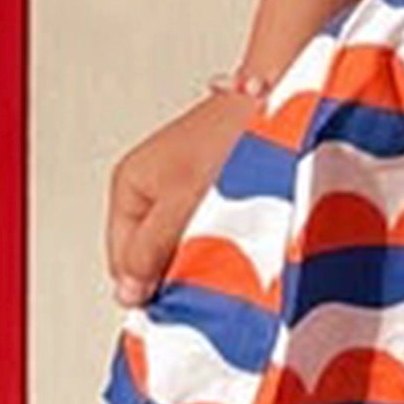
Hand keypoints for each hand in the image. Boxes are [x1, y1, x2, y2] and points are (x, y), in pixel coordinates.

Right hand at [107, 88, 261, 306]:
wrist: (280, 99)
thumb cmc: (230, 138)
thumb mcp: (182, 204)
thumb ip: (151, 250)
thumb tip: (126, 293)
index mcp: (129, 185)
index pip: (123, 262)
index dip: (150, 288)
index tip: (180, 304)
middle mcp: (150, 186)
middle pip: (151, 255)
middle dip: (177, 270)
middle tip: (208, 275)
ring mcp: (180, 187)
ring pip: (180, 244)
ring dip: (202, 255)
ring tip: (229, 251)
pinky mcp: (210, 187)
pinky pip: (204, 229)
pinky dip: (221, 238)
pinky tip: (241, 237)